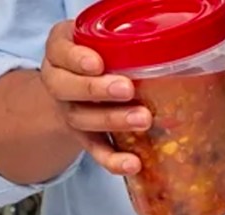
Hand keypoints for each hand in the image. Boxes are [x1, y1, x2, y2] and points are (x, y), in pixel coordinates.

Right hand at [40, 20, 150, 174]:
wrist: (74, 88)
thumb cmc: (96, 55)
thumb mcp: (99, 40)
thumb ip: (117, 41)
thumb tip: (165, 43)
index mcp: (60, 53)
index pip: (60, 52)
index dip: (77, 59)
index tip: (97, 63)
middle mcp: (59, 83)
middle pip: (67, 88)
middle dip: (97, 90)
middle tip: (127, 89)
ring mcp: (70, 112)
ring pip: (83, 119)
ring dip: (113, 121)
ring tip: (143, 119)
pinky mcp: (84, 138)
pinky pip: (95, 151)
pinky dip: (113, 160)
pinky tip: (133, 164)